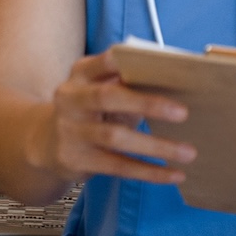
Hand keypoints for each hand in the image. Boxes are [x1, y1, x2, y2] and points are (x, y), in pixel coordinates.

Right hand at [36, 49, 195, 185]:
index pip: (103, 62)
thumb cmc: (94, 110)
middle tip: (183, 113)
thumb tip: (182, 84)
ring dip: (156, 146)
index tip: (156, 63)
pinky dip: (149, 171)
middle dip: (147, 104)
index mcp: (81, 74)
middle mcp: (71, 98)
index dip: (124, 61)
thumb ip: (131, 83)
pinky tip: (174, 175)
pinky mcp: (76, 159)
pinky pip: (117, 166)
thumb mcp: (105, 90)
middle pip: (108, 97)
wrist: (47, 143)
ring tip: (189, 152)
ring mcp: (70, 130)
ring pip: (115, 137)